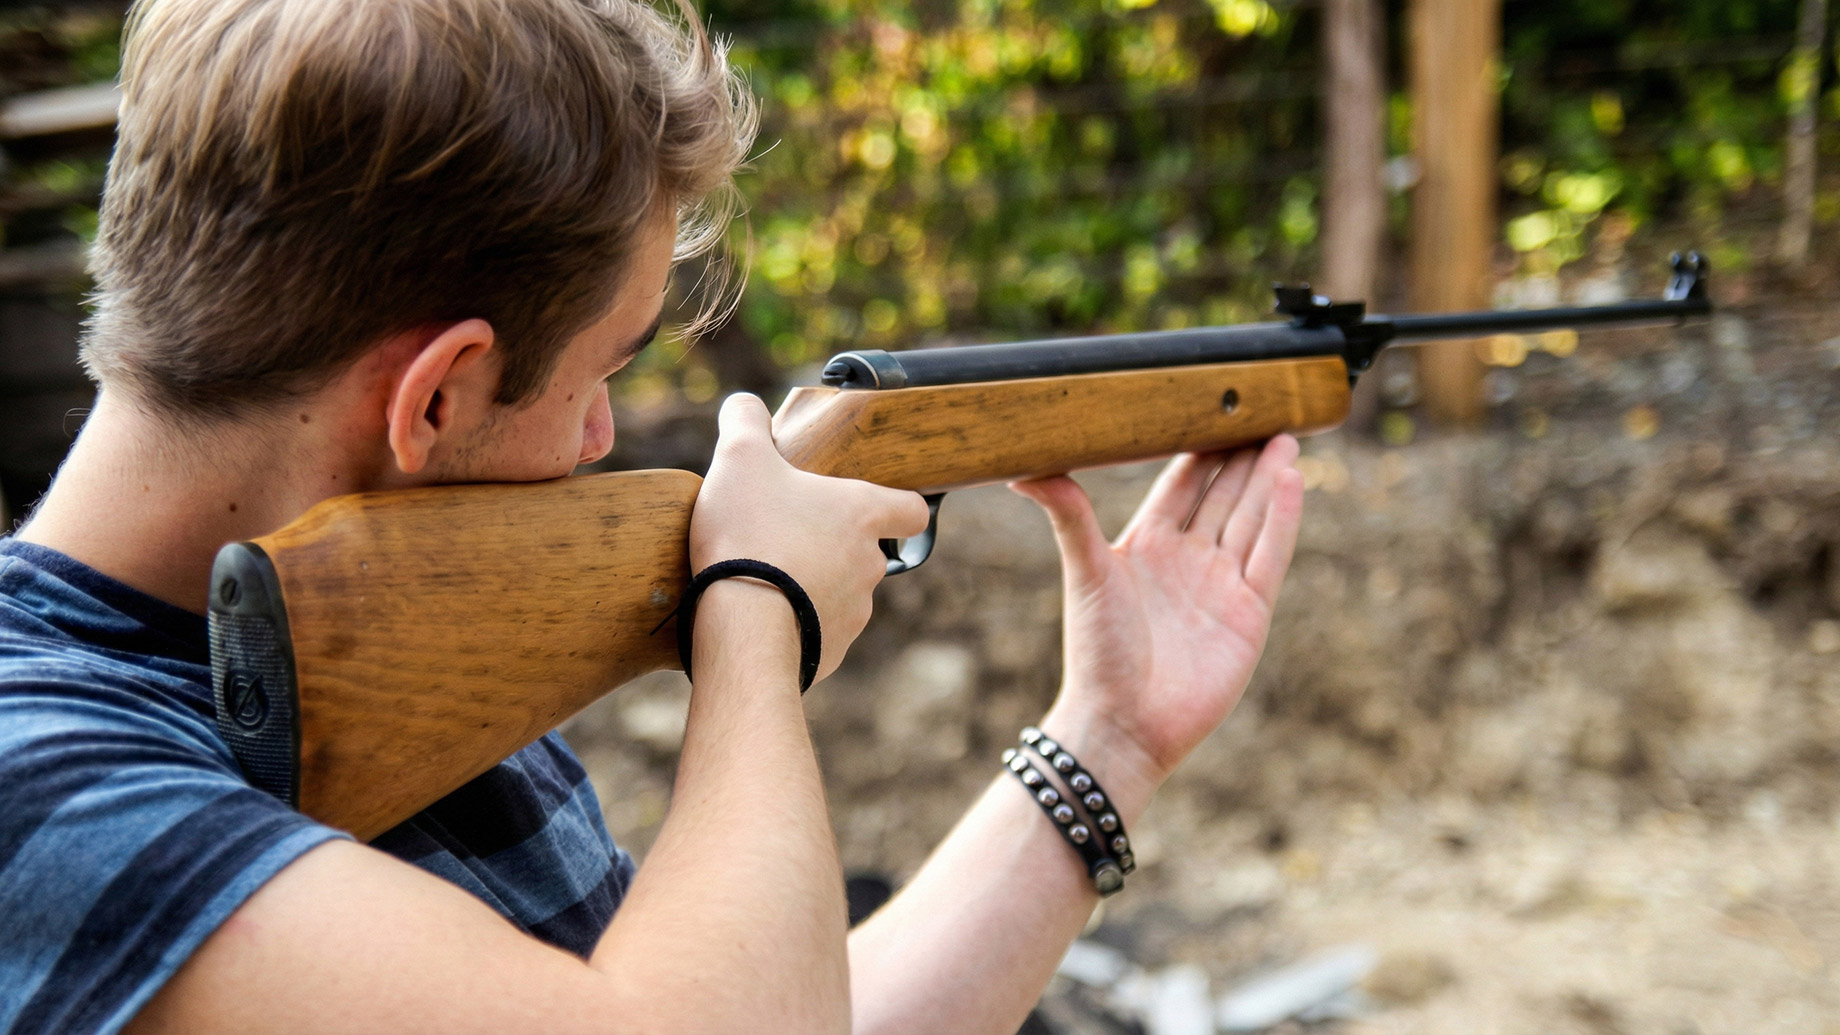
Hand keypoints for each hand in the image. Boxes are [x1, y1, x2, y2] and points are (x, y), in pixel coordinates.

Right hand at [691, 394, 930, 679]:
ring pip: (843, 593)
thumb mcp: (739, 458)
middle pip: (868, 551)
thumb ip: (745, 421)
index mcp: (862, 515)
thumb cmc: (749, 535)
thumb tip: (743, 404)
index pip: (912, 509)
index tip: (875, 505)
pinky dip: (798, 625)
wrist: (741, 627)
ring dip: (814, 586)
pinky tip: (762, 616)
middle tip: (788, 538)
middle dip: (834, 547)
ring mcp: (855, 613)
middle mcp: (870, 564)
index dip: (897, 504)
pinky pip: (820, 633)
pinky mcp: (832, 651)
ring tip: (767, 579)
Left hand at [1010, 436, 1303, 793]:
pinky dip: (1282, 517)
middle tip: (1265, 406)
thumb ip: (1068, 515)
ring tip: (1286, 434)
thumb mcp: (1085, 571)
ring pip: (1251, 517)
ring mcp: (1221, 585)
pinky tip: (1292, 479)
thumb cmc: (1097, 652)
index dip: (1200, 445)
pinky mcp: (1249, 613)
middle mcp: (1187, 560)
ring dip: (1269, 478)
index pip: (1182, 482)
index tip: (1216, 404)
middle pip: (1224, 494)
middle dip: (1244, 453)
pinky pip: (1269, 555)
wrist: (1124, 724)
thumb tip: (1023, 469)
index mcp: (1147, 544)